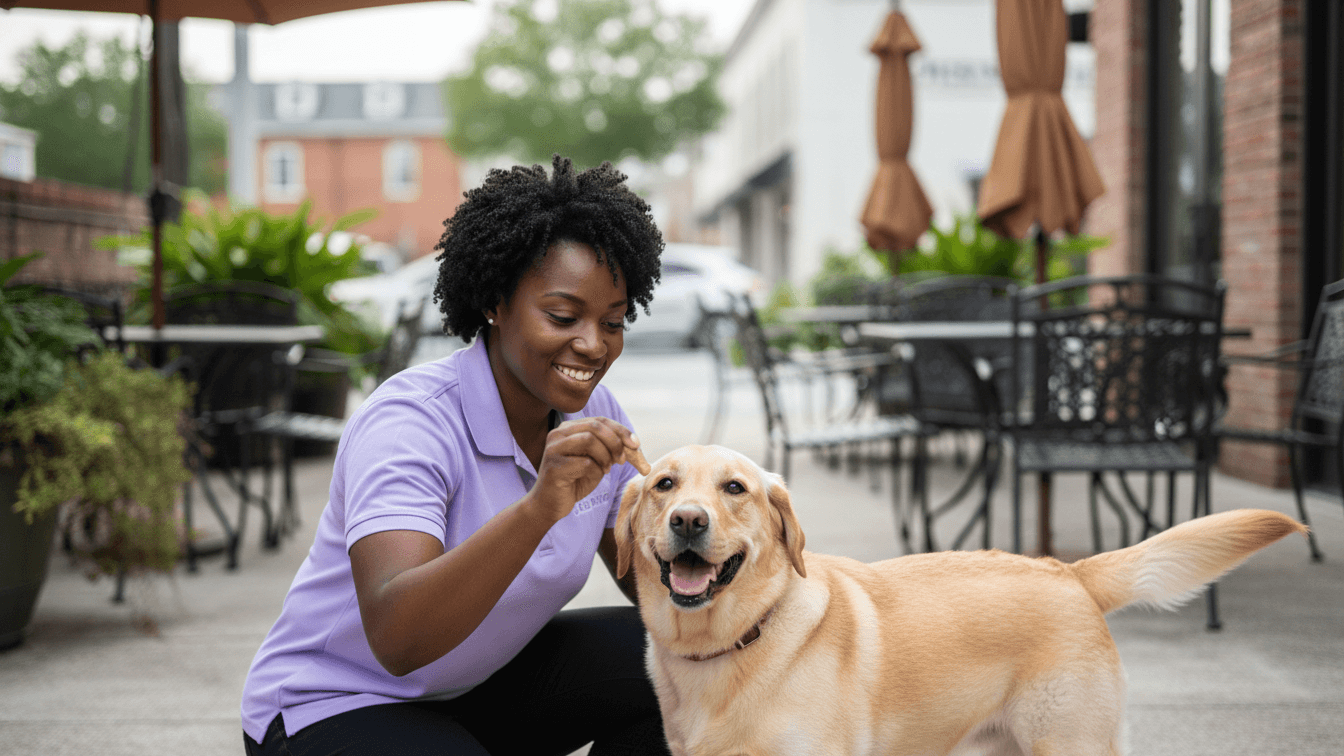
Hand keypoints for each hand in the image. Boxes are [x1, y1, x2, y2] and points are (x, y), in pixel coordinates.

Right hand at [527, 417, 646, 523]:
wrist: (550, 505)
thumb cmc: (575, 481)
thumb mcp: (598, 462)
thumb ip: (611, 450)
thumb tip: (635, 444)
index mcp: (569, 429)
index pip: (600, 420)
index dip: (621, 430)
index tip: (636, 445)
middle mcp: (558, 434)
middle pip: (596, 426)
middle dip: (616, 442)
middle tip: (623, 460)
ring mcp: (554, 449)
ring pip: (590, 440)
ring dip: (606, 456)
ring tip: (607, 470)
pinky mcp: (554, 466)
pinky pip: (585, 463)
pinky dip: (596, 471)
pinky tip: (594, 477)